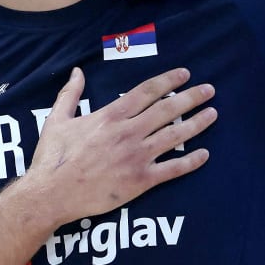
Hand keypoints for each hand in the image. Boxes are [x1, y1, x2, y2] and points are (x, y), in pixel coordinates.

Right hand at [23, 66, 214, 222]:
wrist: (52, 194)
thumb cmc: (52, 158)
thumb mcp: (57, 119)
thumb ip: (70, 94)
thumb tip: (77, 71)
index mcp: (111, 116)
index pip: (147, 92)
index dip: (169, 81)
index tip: (186, 74)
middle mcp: (129, 133)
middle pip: (168, 110)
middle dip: (191, 97)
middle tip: (209, 90)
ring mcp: (137, 157)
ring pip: (175, 136)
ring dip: (197, 123)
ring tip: (213, 114)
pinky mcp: (140, 181)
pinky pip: (172, 169)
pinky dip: (191, 161)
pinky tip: (204, 154)